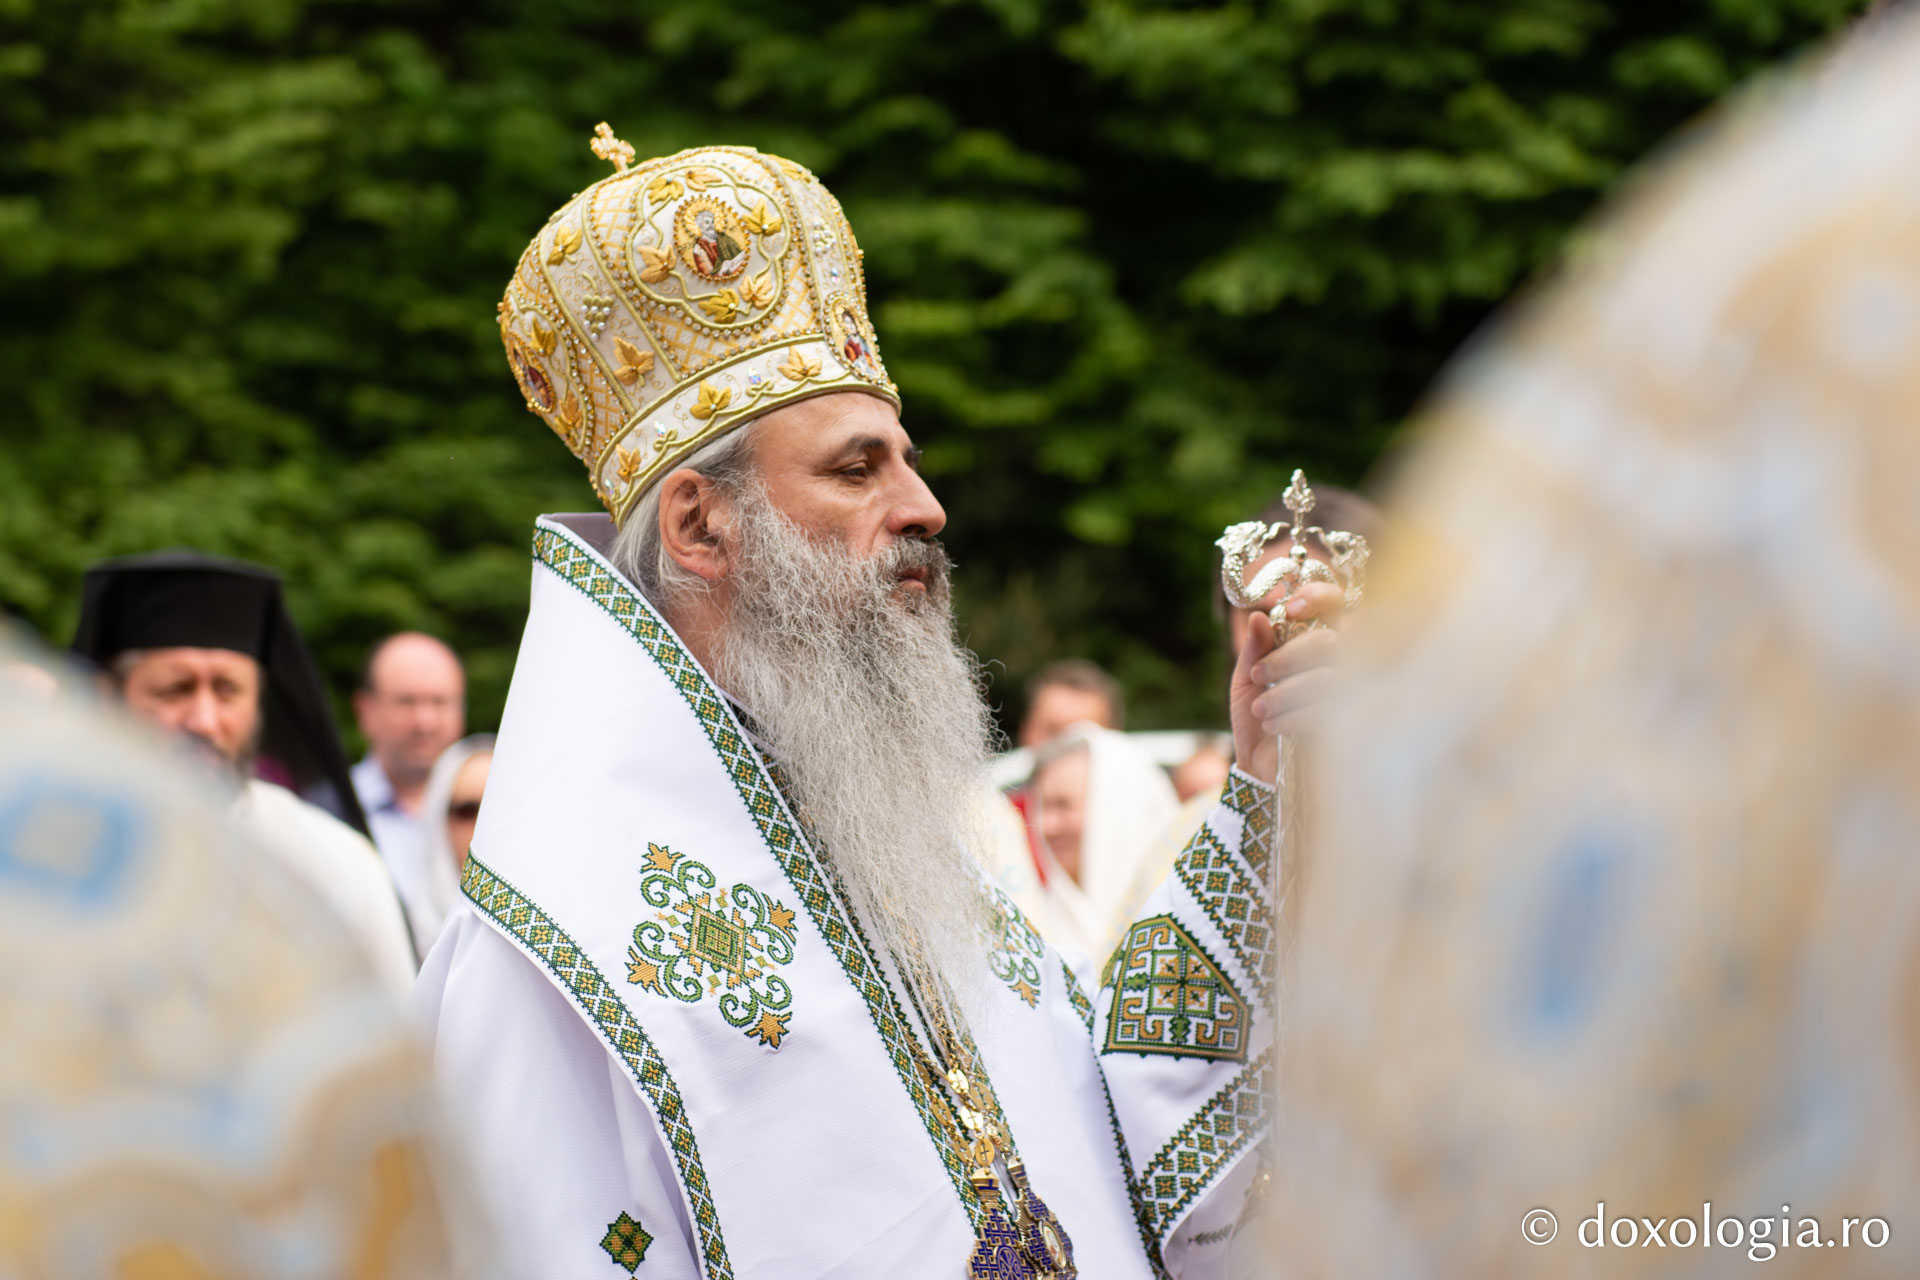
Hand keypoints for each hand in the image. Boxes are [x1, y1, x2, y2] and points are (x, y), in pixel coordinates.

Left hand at [1229, 582, 1345, 784]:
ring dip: (1286, 693)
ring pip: (1329, 678)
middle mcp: (1342, 661)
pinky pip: (1330, 712)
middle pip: (1329, 640)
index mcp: (1317, 640)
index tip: (1290, 611)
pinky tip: (1275, 726)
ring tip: (1261, 710)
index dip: (1318, 597)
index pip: (1335, 602)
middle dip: (1289, 656)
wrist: (1259, 764)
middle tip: (1259, 676)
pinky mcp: (1351, 726)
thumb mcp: (1246, 681)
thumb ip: (1254, 649)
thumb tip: (1257, 616)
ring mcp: (1352, 693)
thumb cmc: (1258, 715)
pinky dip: (1295, 717)